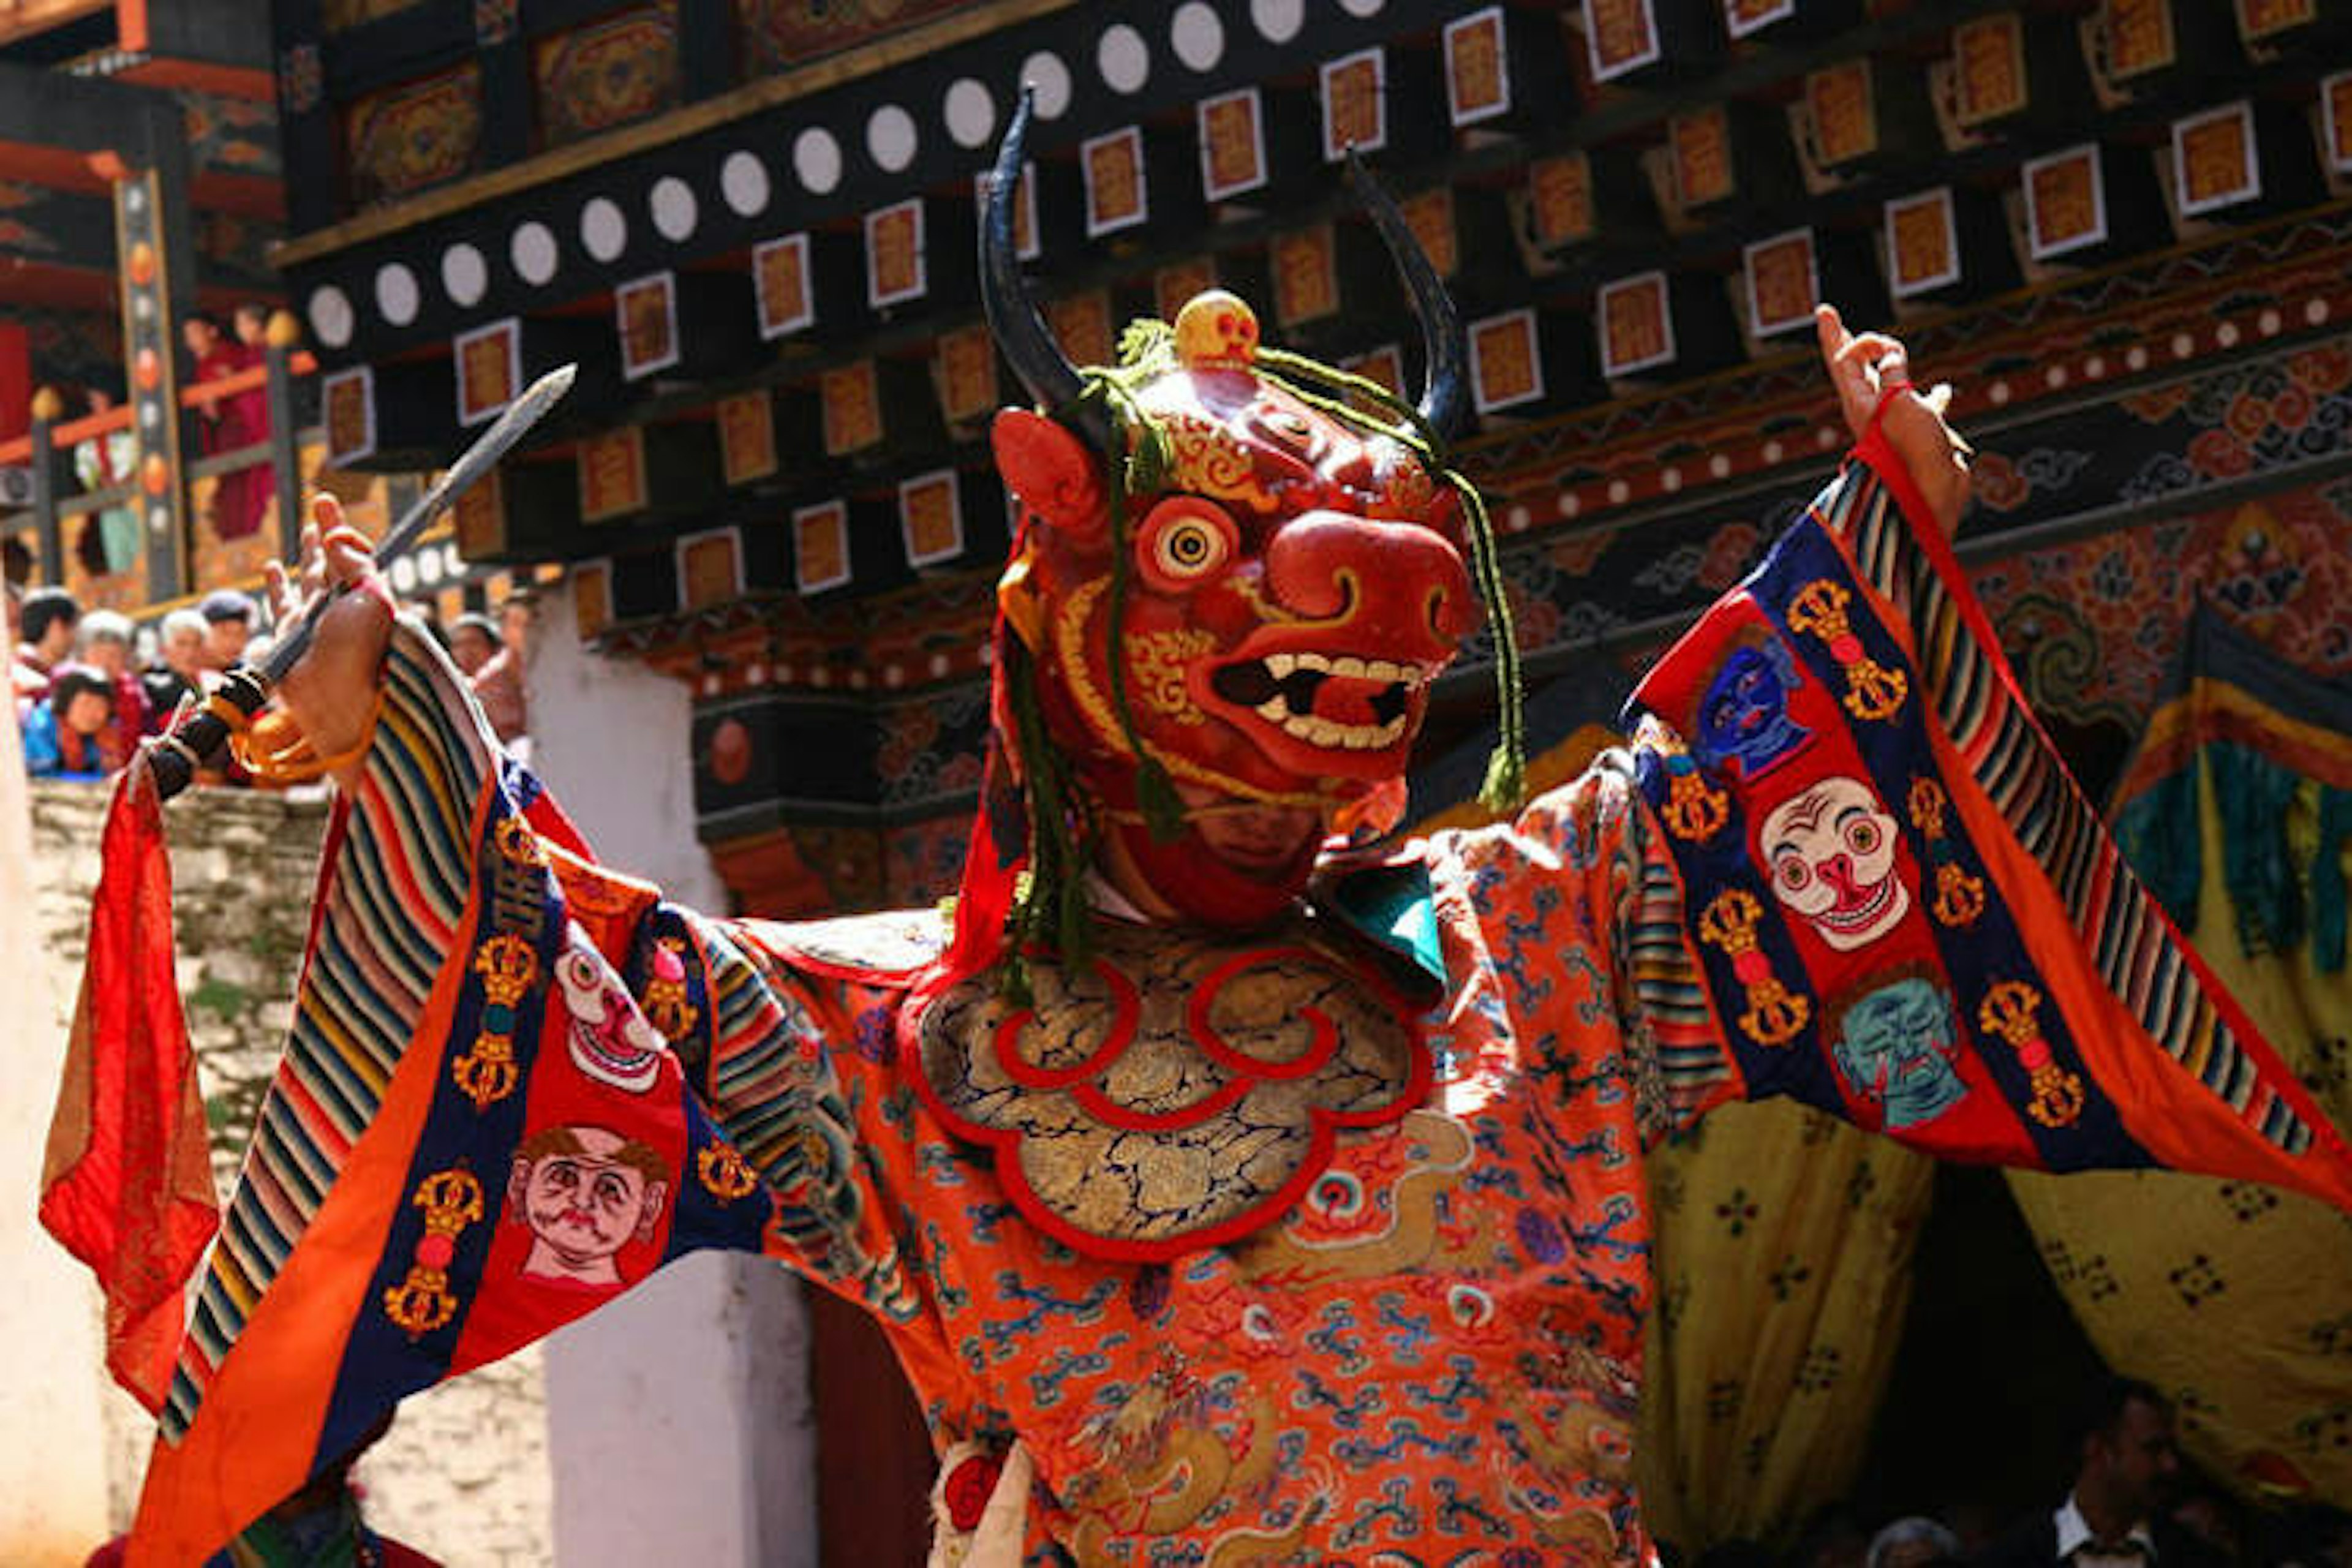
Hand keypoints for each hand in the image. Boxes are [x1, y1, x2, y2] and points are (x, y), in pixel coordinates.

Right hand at [265, 493, 393, 785]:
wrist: (338, 703)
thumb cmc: (363, 654)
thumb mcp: (372, 599)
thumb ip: (357, 564)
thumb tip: (339, 536)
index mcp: (364, 595)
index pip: (352, 554)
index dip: (340, 528)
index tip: (326, 501)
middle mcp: (338, 607)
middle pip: (330, 563)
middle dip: (326, 535)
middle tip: (321, 509)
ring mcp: (311, 623)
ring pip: (306, 579)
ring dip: (306, 556)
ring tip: (308, 534)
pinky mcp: (287, 639)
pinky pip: (279, 605)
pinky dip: (275, 586)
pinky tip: (272, 568)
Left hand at [1815, 304, 1971, 535]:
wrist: (1930, 499)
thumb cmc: (1911, 453)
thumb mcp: (1897, 404)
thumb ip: (1893, 376)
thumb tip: (1891, 358)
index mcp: (1860, 403)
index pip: (1842, 360)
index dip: (1833, 334)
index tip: (1826, 311)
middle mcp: (1875, 409)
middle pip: (1857, 365)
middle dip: (1845, 340)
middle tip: (1826, 314)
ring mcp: (1898, 420)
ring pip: (1893, 381)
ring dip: (1891, 361)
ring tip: (1890, 350)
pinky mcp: (1922, 433)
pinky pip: (1928, 405)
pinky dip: (1935, 395)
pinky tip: (1945, 390)